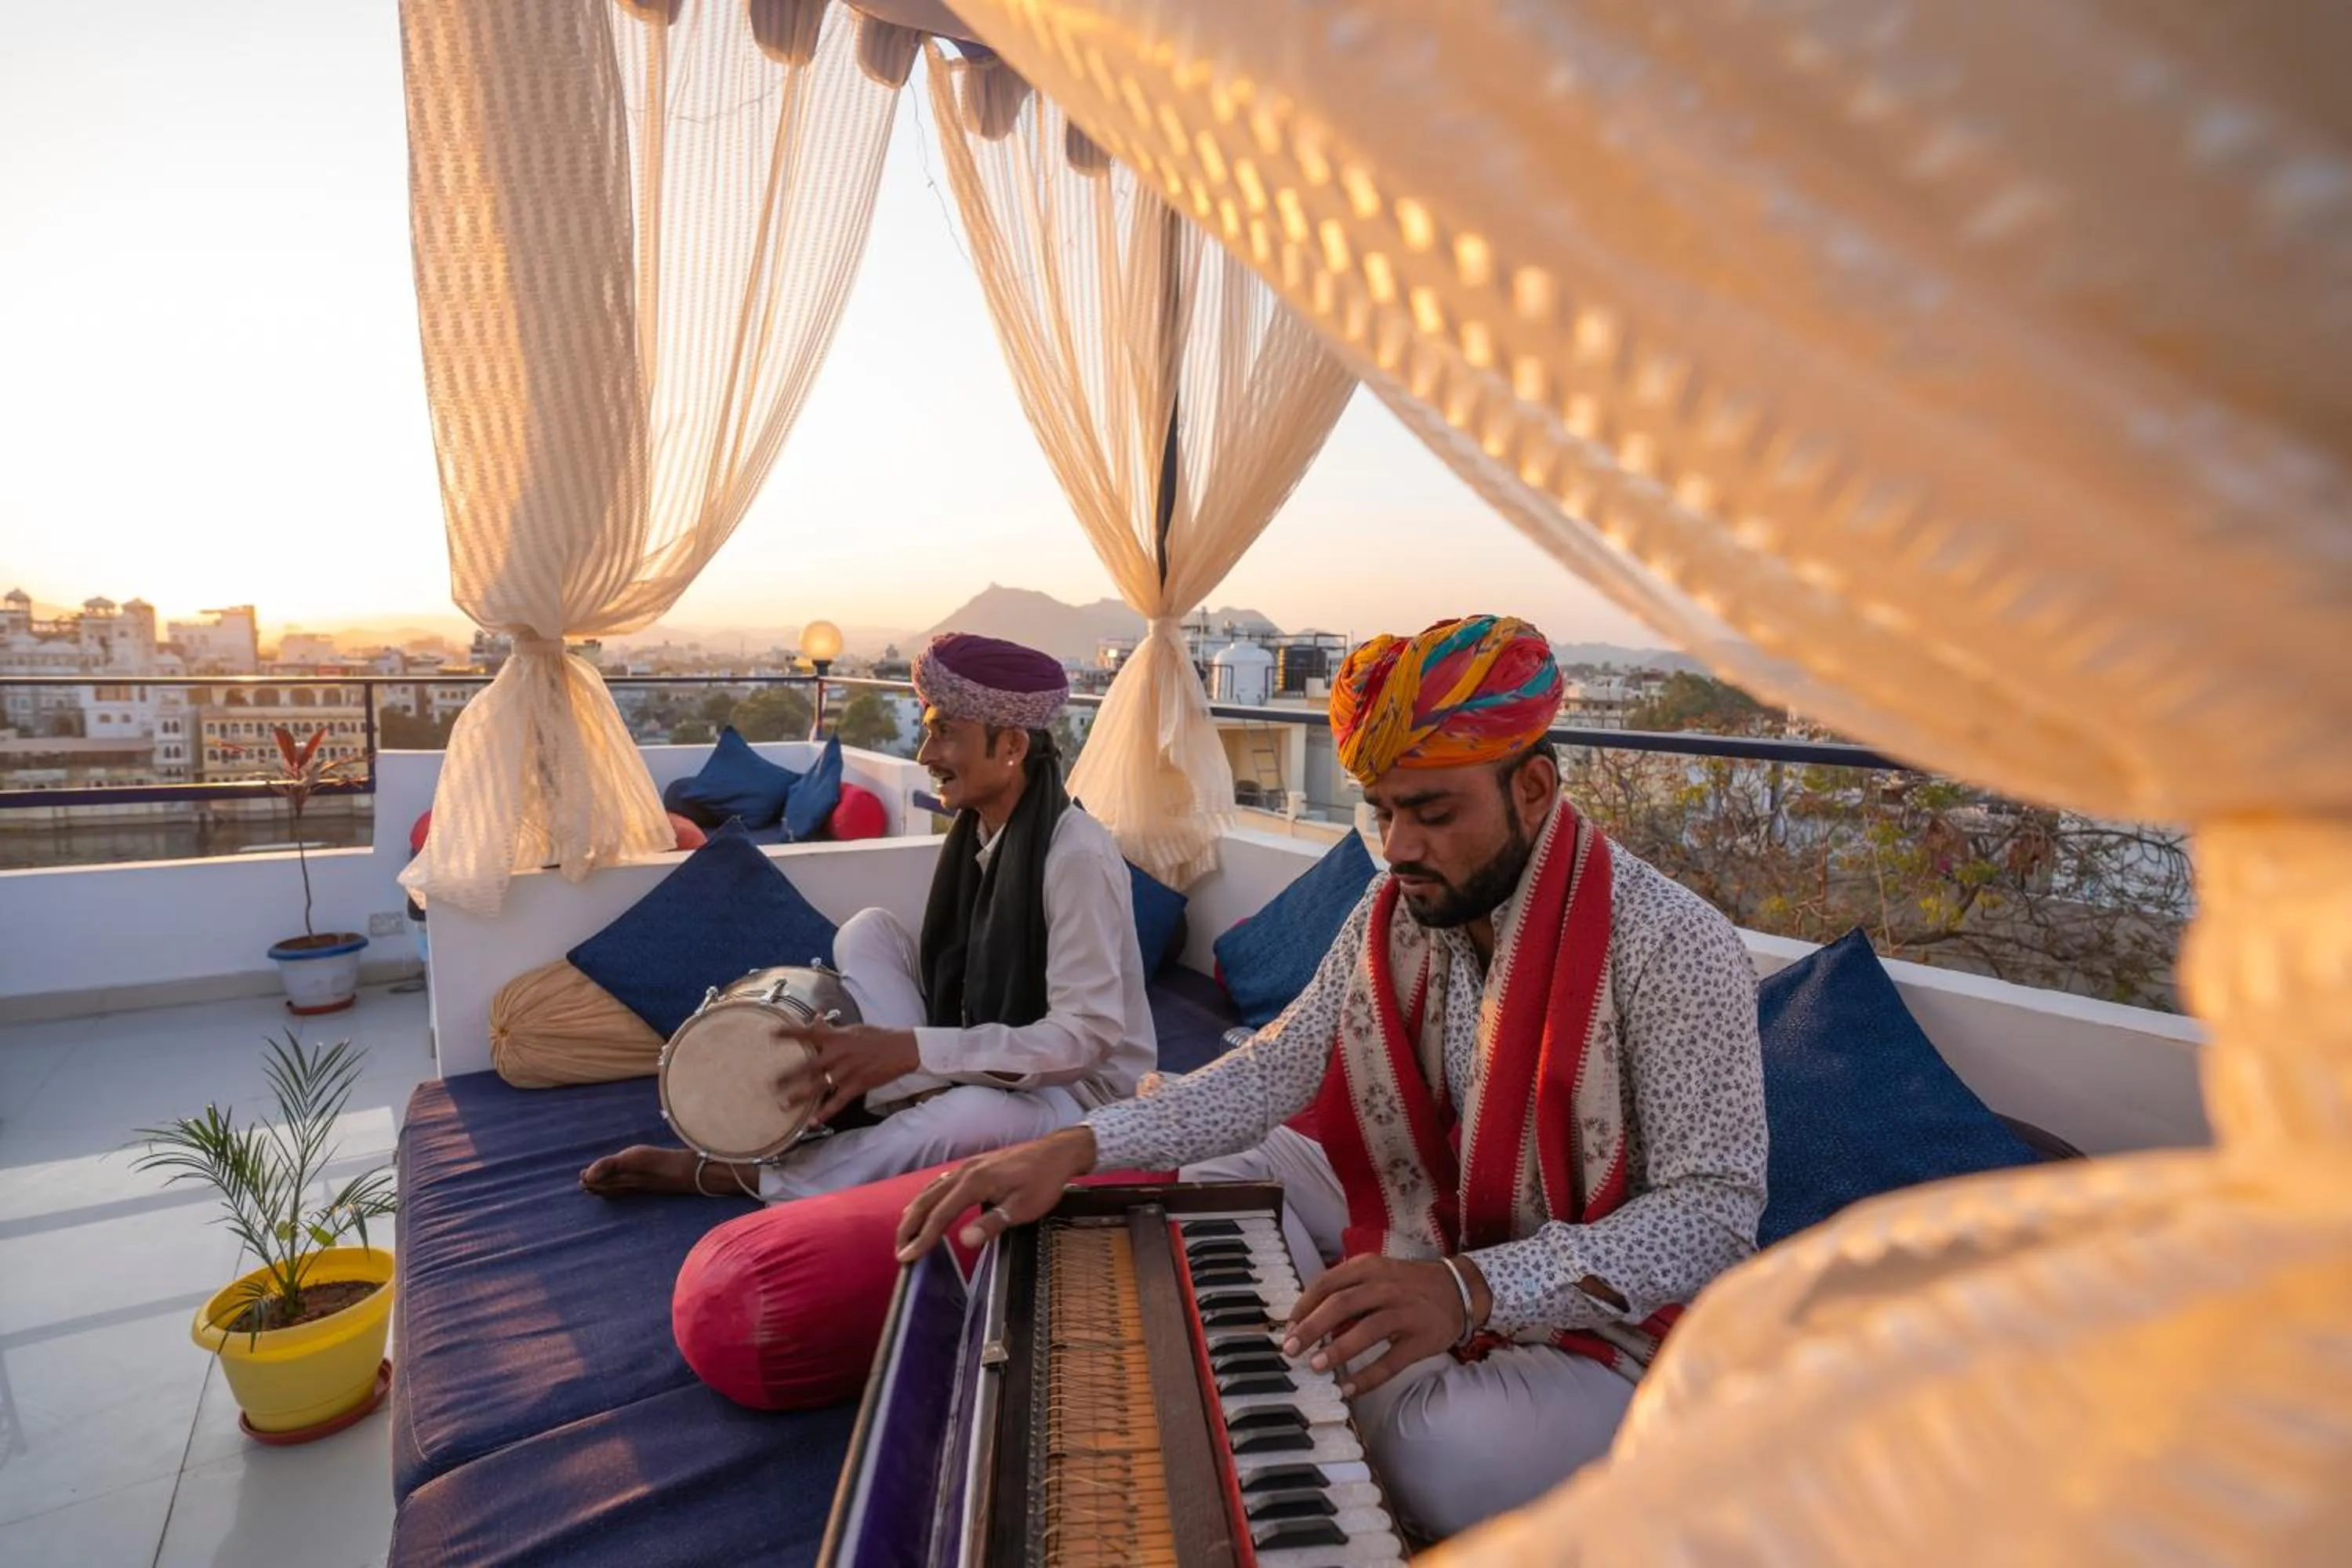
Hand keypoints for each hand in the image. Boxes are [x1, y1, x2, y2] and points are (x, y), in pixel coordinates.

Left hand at [771, 1021, 920, 1124]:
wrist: (902, 1049)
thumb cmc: (877, 1037)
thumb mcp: (853, 1029)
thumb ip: (831, 1027)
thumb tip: (815, 1017)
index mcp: (837, 1037)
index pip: (809, 1033)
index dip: (790, 1033)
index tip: (771, 1034)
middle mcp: (839, 1054)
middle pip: (808, 1065)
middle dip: (788, 1075)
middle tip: (771, 1083)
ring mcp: (847, 1072)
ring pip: (819, 1086)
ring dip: (800, 1096)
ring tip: (783, 1103)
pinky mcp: (857, 1086)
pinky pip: (838, 1102)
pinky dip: (825, 1112)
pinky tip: (812, 1121)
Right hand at [894, 1127, 1097, 1260]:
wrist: (1057, 1152)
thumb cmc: (1043, 1182)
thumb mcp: (1022, 1208)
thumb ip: (992, 1224)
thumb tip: (964, 1241)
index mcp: (974, 1183)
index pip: (940, 1215)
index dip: (922, 1238)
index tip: (908, 1258)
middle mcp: (964, 1172)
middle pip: (927, 1201)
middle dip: (910, 1226)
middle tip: (899, 1250)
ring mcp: (967, 1167)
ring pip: (931, 1190)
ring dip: (915, 1212)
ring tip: (905, 1233)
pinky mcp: (973, 1166)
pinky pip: (940, 1183)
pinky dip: (927, 1198)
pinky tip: (926, 1206)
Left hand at [1283, 1254, 1491, 1398]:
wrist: (1460, 1289)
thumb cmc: (1407, 1284)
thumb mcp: (1376, 1274)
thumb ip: (1346, 1290)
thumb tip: (1307, 1318)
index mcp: (1369, 1268)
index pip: (1327, 1283)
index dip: (1303, 1307)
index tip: (1288, 1328)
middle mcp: (1386, 1286)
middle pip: (1341, 1305)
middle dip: (1311, 1328)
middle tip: (1291, 1350)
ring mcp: (1405, 1312)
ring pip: (1366, 1330)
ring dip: (1337, 1350)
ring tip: (1315, 1366)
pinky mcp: (1421, 1339)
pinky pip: (1391, 1361)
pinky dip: (1368, 1377)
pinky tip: (1348, 1388)